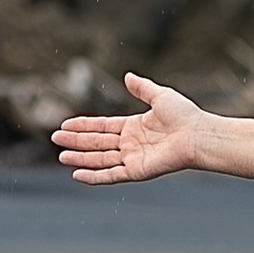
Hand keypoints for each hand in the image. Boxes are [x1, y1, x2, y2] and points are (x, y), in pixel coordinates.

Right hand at [52, 71, 208, 185]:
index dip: (84, 125)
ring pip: (100, 159)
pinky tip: (77, 175)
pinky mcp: (137, 171)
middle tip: (55, 138)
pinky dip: (94, 176)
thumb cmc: (184, 115)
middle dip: (76, 140)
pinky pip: (111, 175)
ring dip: (80, 158)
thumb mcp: (160, 96)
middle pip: (97, 142)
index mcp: (134, 127)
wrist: (198, 135)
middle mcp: (131, 144)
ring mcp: (133, 158)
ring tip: (61, 155)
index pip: (102, 126)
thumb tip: (128, 76)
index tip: (65, 124)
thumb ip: (142, 88)